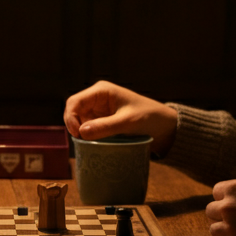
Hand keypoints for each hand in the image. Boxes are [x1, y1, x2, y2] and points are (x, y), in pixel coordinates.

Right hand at [63, 80, 177, 154]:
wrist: (165, 125)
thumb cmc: (149, 117)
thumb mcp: (128, 122)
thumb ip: (105, 126)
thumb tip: (81, 132)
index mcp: (101, 91)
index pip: (75, 102)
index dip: (70, 117)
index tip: (77, 134)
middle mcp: (97, 99)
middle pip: (73, 111)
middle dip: (74, 126)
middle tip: (82, 141)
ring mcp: (99, 111)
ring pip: (79, 121)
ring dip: (81, 133)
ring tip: (90, 143)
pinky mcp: (102, 122)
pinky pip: (88, 129)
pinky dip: (88, 137)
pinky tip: (94, 143)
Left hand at [205, 179, 235, 235]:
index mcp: (235, 188)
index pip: (216, 191)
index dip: (226, 197)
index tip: (235, 202)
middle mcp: (228, 207)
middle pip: (210, 211)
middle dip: (221, 213)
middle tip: (234, 217)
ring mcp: (232, 227)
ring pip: (213, 229)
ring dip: (223, 229)